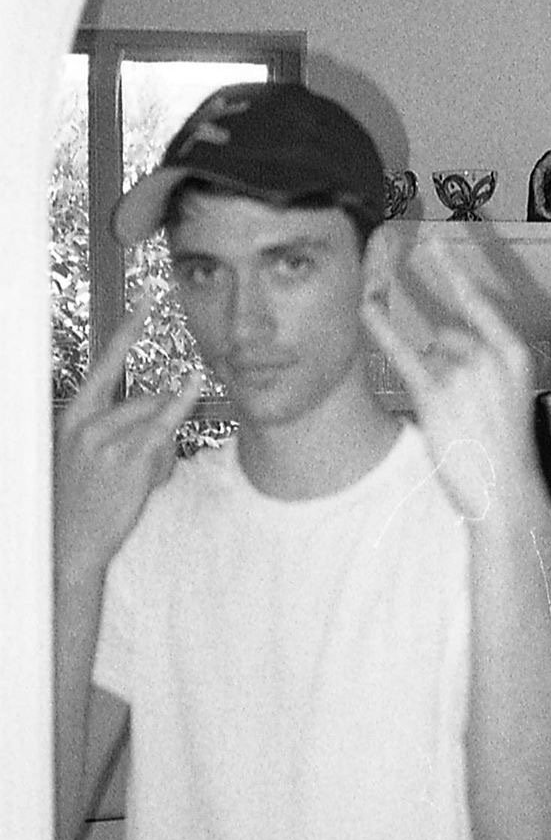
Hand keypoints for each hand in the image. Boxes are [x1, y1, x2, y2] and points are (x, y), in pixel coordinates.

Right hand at [54, 292, 202, 581]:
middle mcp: (86, 420)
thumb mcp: (90, 456)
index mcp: (73, 414)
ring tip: (135, 484)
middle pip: (148, 401)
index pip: (107, 360)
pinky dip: (181, 409)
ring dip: (163, 453)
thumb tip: (169, 405)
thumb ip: (124, 428)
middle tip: (138, 470)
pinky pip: (164, 430)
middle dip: (160, 430)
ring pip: (160, 422)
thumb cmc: (83, 502)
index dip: (129, 326)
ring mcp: (105, 439)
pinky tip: (196, 385)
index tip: (147, 295)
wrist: (67, 545)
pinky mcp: (126, 458)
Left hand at [363, 239, 538, 519]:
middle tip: (464, 410)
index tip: (434, 242)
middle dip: (445, 363)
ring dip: (432, 381)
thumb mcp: (510, 397)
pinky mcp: (433, 394)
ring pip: (429, 354)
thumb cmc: (505, 449)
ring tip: (456, 420)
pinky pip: (401, 351)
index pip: (477, 302)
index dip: (452, 272)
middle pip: (448, 334)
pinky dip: (381, 328)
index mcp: (515, 353)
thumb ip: (484, 363)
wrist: (505, 493)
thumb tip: (440, 339)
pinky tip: (366, 305)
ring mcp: (461, 373)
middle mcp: (488, 354)